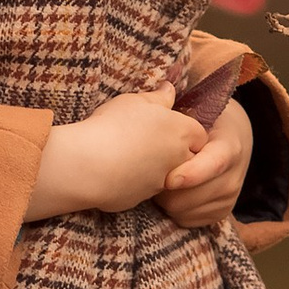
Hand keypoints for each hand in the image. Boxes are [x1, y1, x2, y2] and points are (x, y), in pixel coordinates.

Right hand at [26, 87, 205, 221]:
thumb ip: (158, 97)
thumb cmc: (113, 126)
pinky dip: (132, 181)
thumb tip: (169, 89)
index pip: (200, 135)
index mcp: (181, 132)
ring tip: (127, 154)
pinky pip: (142, 189)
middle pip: (188, 158)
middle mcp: (177, 160)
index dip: (186, 131)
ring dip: (152, 167)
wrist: (88, 165)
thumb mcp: (134, 101)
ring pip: (165, 176)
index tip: (169, 126)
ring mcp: (160, 183)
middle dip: (174, 152)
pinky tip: (114, 170)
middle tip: (149, 141)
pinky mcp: (140, 200)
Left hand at [158, 92, 251, 232]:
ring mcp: (229, 197)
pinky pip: (188, 221)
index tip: (169, 179)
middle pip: (194, 195)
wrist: (232, 139)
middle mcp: (235, 175)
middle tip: (150, 171)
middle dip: (167, 187)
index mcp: (230, 145)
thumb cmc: (206, 122)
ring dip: (167, 199)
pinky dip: (174, 211)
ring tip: (159, 178)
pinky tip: (170, 193)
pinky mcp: (220, 213)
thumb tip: (164, 89)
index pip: (215, 164)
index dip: (192, 174)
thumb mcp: (199, 110)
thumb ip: (180, 106)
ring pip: (186, 210)